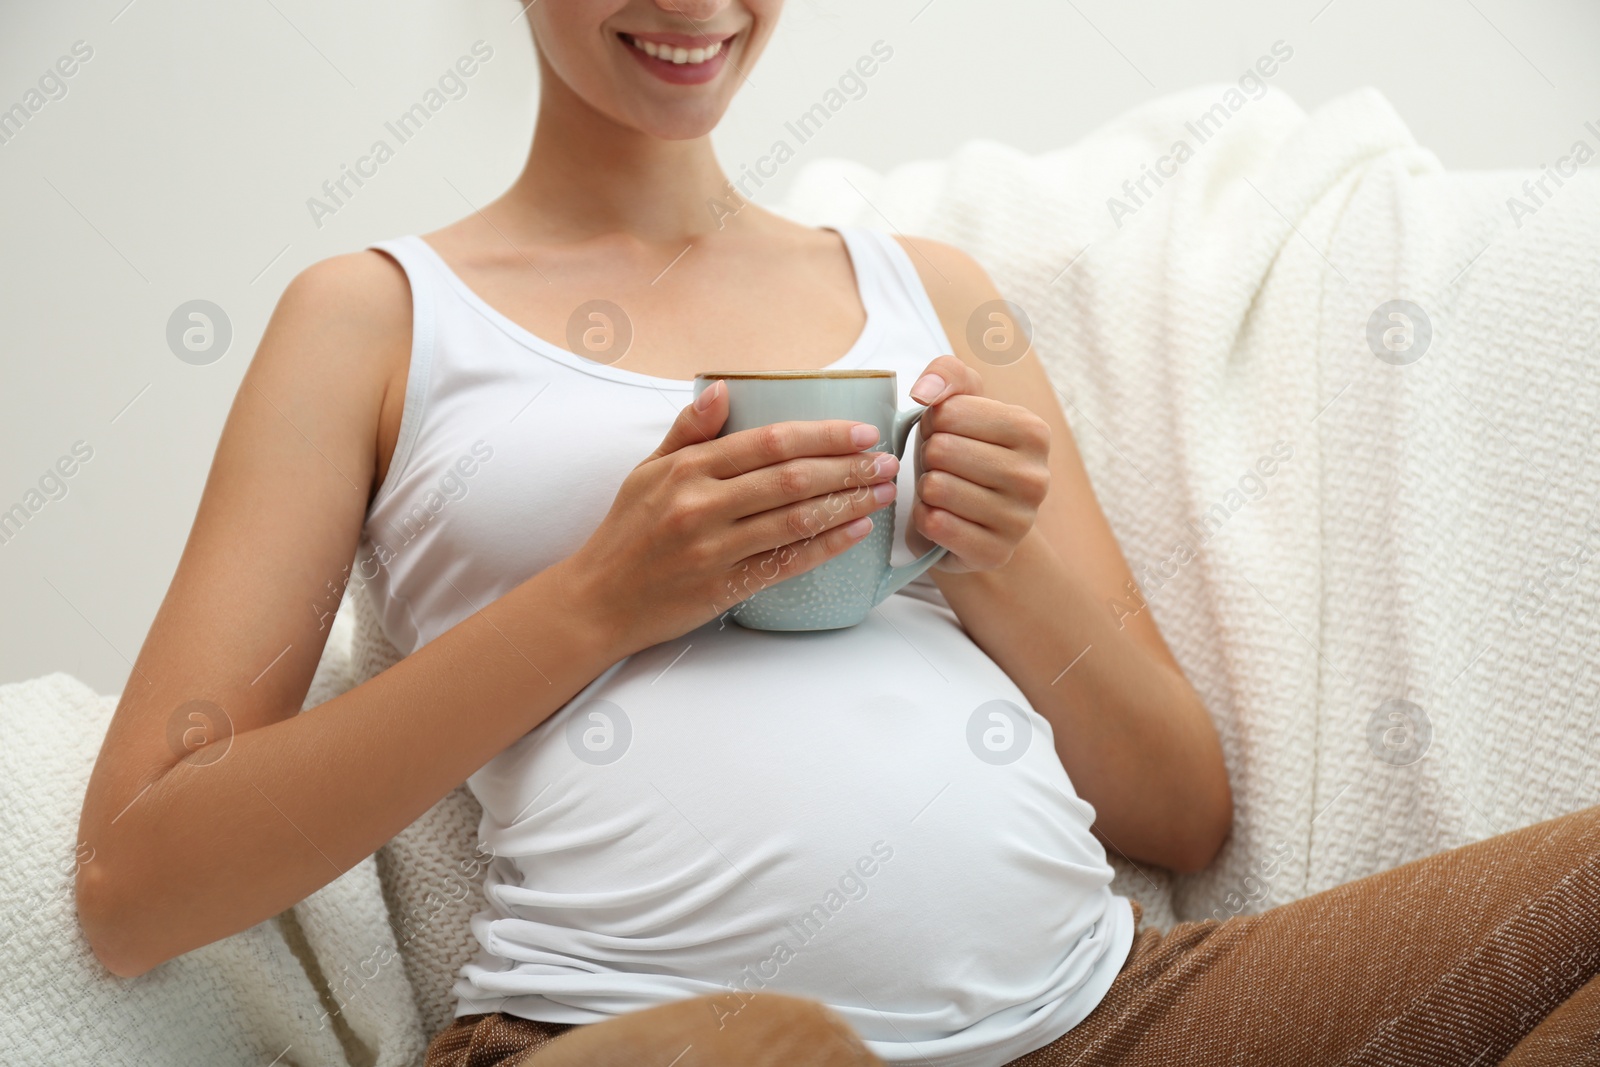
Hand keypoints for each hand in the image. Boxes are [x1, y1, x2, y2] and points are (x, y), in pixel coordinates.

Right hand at [568, 379, 899, 652]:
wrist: (596, 600)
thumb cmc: (626, 532)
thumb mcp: (647, 471)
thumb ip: (687, 430)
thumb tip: (723, 386)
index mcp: (686, 469)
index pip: (769, 441)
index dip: (823, 434)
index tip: (862, 431)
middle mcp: (700, 505)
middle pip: (791, 477)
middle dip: (848, 466)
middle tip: (887, 460)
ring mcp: (713, 548)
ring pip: (796, 518)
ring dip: (848, 503)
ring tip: (882, 492)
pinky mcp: (722, 586)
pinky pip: (787, 562)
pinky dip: (827, 545)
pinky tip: (857, 531)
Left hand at [904, 355, 1050, 572]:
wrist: (980, 518)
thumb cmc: (966, 449)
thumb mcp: (962, 402)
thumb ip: (946, 374)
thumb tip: (925, 391)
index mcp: (1033, 431)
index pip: (949, 412)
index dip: (934, 422)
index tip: (948, 434)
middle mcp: (1036, 476)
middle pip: (941, 450)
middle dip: (928, 455)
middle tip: (942, 466)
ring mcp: (1020, 520)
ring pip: (936, 488)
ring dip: (925, 488)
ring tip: (943, 490)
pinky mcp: (995, 553)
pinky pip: (935, 525)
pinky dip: (925, 518)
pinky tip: (941, 516)